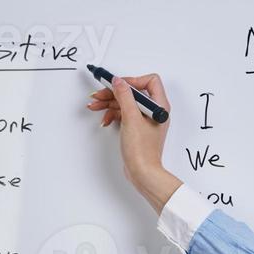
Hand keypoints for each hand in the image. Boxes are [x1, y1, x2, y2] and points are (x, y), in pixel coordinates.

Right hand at [87, 72, 179, 208]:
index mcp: (159, 106)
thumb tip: (118, 81)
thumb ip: (124, 96)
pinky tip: (105, 119)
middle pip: (133, 92)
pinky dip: (113, 114)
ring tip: (94, 106)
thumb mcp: (131, 118)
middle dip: (114, 93)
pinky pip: (124, 114)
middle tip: (98, 94)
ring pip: (126, 103)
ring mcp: (145, 120)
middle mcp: (154, 111)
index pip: (149, 81)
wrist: (142, 172)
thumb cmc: (142, 150)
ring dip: (109, 103)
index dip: (132, 80)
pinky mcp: (137, 128)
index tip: (116, 84)